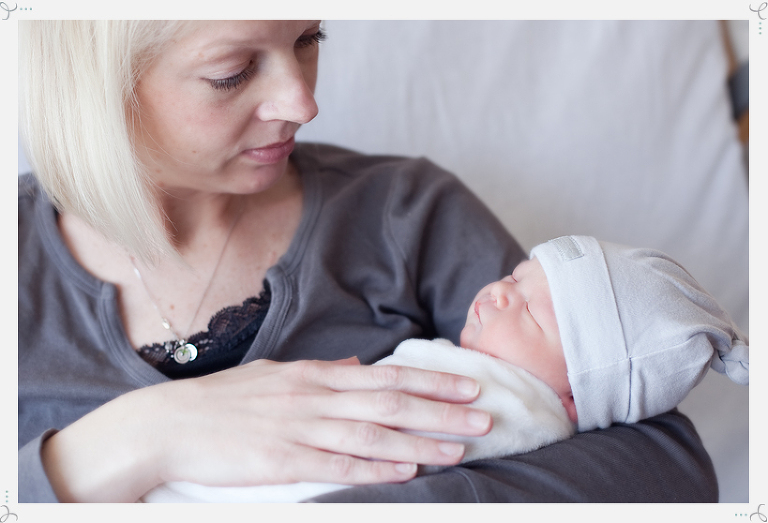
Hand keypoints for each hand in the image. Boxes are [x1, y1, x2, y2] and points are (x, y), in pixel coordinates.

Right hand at [41, 357, 490, 501]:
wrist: (168, 423)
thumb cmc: (224, 399)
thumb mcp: (275, 374)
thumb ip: (320, 371)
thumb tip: (356, 365)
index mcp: (315, 374)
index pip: (386, 376)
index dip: (431, 380)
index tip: (468, 384)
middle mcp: (315, 397)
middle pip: (390, 403)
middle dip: (441, 410)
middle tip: (484, 415)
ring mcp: (300, 429)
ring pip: (373, 434)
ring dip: (420, 440)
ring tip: (460, 446)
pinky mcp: (282, 461)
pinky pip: (337, 465)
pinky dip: (375, 467)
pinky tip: (406, 469)